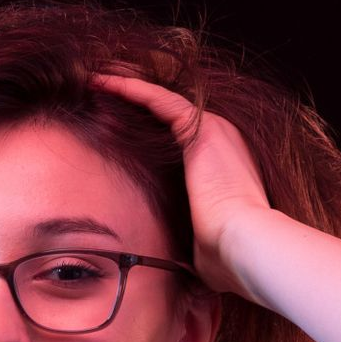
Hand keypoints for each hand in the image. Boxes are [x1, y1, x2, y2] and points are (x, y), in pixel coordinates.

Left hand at [90, 72, 270, 299]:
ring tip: (96, 80)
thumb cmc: (225, 255)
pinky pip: (157, 99)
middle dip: (133, 101)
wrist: (244, 245)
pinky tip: (102, 82)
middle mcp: (219, 141)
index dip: (143, 130)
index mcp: (219, 165)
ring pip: (159, 99)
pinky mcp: (201, 129)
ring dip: (127, 88)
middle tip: (100, 93)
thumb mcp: (199, 242)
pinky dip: (130, 89)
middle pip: (166, 112)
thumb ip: (184, 237)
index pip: (175, 139)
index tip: (112, 128)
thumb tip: (169, 261)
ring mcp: (212, 131)